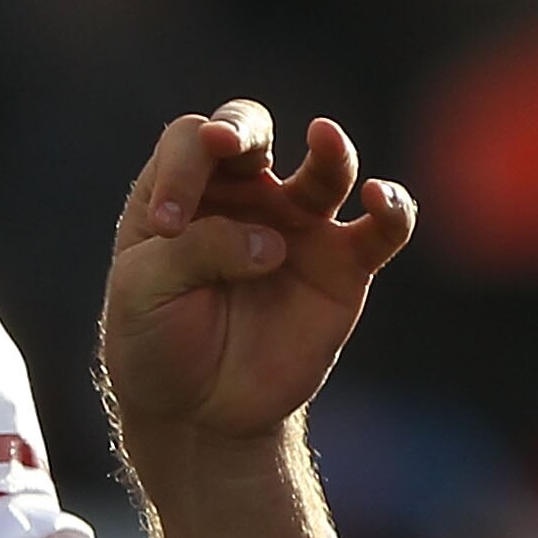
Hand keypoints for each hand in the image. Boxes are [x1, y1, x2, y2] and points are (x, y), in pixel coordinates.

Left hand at [100, 102, 415, 459]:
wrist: (195, 409)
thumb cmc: (155, 339)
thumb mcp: (144, 292)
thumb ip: (196, 251)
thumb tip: (272, 245)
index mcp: (182, 191)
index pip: (191, 143)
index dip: (183, 168)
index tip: (168, 226)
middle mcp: (243, 195)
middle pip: (251, 130)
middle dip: (241, 128)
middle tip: (224, 144)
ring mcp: (297, 226)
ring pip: (327, 167)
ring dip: (330, 151)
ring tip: (323, 138)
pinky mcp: (344, 265)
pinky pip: (383, 227)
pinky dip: (393, 208)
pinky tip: (381, 198)